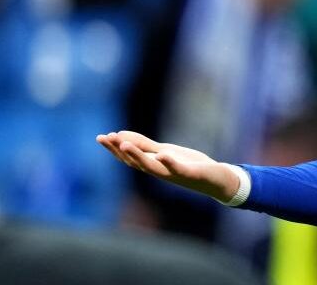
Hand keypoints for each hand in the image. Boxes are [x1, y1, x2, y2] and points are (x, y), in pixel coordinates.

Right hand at [96, 131, 239, 202]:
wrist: (215, 179)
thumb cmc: (188, 165)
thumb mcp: (164, 151)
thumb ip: (145, 146)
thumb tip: (121, 136)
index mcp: (152, 165)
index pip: (128, 157)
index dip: (113, 149)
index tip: (101, 137)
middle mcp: (159, 172)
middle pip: (134, 163)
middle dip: (118, 151)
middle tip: (105, 138)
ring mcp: (173, 174)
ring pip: (151, 167)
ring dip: (137, 156)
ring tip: (124, 143)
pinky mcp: (190, 174)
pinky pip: (178, 170)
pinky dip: (169, 164)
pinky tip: (163, 155)